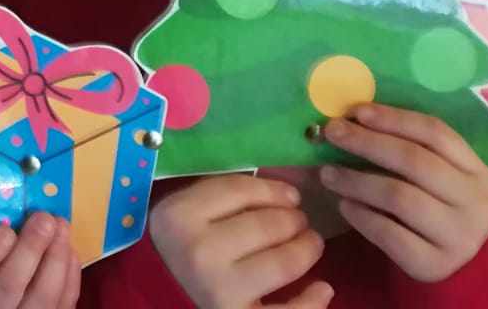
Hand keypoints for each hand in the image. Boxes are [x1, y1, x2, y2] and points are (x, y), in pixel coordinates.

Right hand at [0, 216, 78, 308]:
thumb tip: (9, 204)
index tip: (5, 228)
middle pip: (8, 286)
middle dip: (31, 248)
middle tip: (44, 218)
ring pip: (41, 299)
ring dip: (57, 258)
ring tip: (61, 227)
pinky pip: (62, 305)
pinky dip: (70, 277)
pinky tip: (69, 251)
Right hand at [148, 175, 334, 308]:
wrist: (163, 295)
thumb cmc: (182, 246)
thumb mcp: (188, 213)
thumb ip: (225, 197)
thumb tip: (287, 195)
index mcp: (179, 216)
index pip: (239, 190)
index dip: (273, 190)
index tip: (291, 196)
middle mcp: (199, 251)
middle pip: (267, 225)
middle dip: (293, 220)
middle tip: (300, 222)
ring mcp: (219, 289)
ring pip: (283, 263)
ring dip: (306, 249)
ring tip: (311, 244)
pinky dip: (312, 301)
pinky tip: (323, 288)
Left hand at [320, 103, 487, 281]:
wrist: (459, 266)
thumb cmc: (436, 206)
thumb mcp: (437, 176)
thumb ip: (404, 147)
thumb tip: (347, 120)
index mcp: (476, 171)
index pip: (435, 132)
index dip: (393, 118)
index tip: (355, 110)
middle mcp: (474, 203)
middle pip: (415, 161)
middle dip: (367, 142)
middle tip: (331, 133)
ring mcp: (458, 237)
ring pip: (400, 197)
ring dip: (356, 180)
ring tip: (327, 174)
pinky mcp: (434, 265)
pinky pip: (389, 233)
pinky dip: (361, 215)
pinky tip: (344, 205)